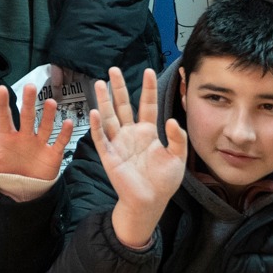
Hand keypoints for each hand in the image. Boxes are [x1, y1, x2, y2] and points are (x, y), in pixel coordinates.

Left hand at [0, 82, 71, 198]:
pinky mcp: (52, 154)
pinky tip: (67, 122)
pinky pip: (59, 142)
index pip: (4, 117)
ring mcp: (39, 143)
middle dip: (28, 103)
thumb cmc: (4, 170)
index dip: (2, 104)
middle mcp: (24, 136)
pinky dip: (63, 134)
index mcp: (7, 136)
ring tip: (50, 102)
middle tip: (30, 87)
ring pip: (44, 127)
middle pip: (27, 117)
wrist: (22, 187)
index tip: (0, 89)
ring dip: (48, 116)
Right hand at [92, 68, 187, 249]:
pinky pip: (101, 138)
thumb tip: (172, 120)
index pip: (147, 105)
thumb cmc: (163, 181)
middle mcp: (131, 134)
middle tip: (114, 69)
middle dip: (119, 88)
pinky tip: (95, 112)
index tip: (148, 70)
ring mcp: (118, 143)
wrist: (150, 202)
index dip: (147, 88)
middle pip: (123, 105)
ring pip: (109, 117)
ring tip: (100, 83)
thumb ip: (177, 138)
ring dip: (104, 101)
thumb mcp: (177, 157)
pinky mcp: (109, 155)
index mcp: (148, 132)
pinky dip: (97, 125)